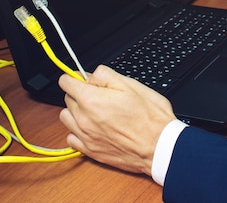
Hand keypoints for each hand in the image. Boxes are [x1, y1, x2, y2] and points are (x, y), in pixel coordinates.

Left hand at [58, 65, 176, 175]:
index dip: (75, 76)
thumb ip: (105, 75)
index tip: (82, 78)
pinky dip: (78, 131)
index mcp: (92, 100)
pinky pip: (71, 137)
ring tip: (94, 112)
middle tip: (99, 95)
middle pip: (67, 98)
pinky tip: (92, 128)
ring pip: (66, 117)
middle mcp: (84, 119)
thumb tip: (91, 75)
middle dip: (79, 93)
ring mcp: (86, 137)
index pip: (66, 82)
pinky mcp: (90, 151)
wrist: (160, 147)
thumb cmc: (150, 118)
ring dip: (76, 112)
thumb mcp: (131, 85)